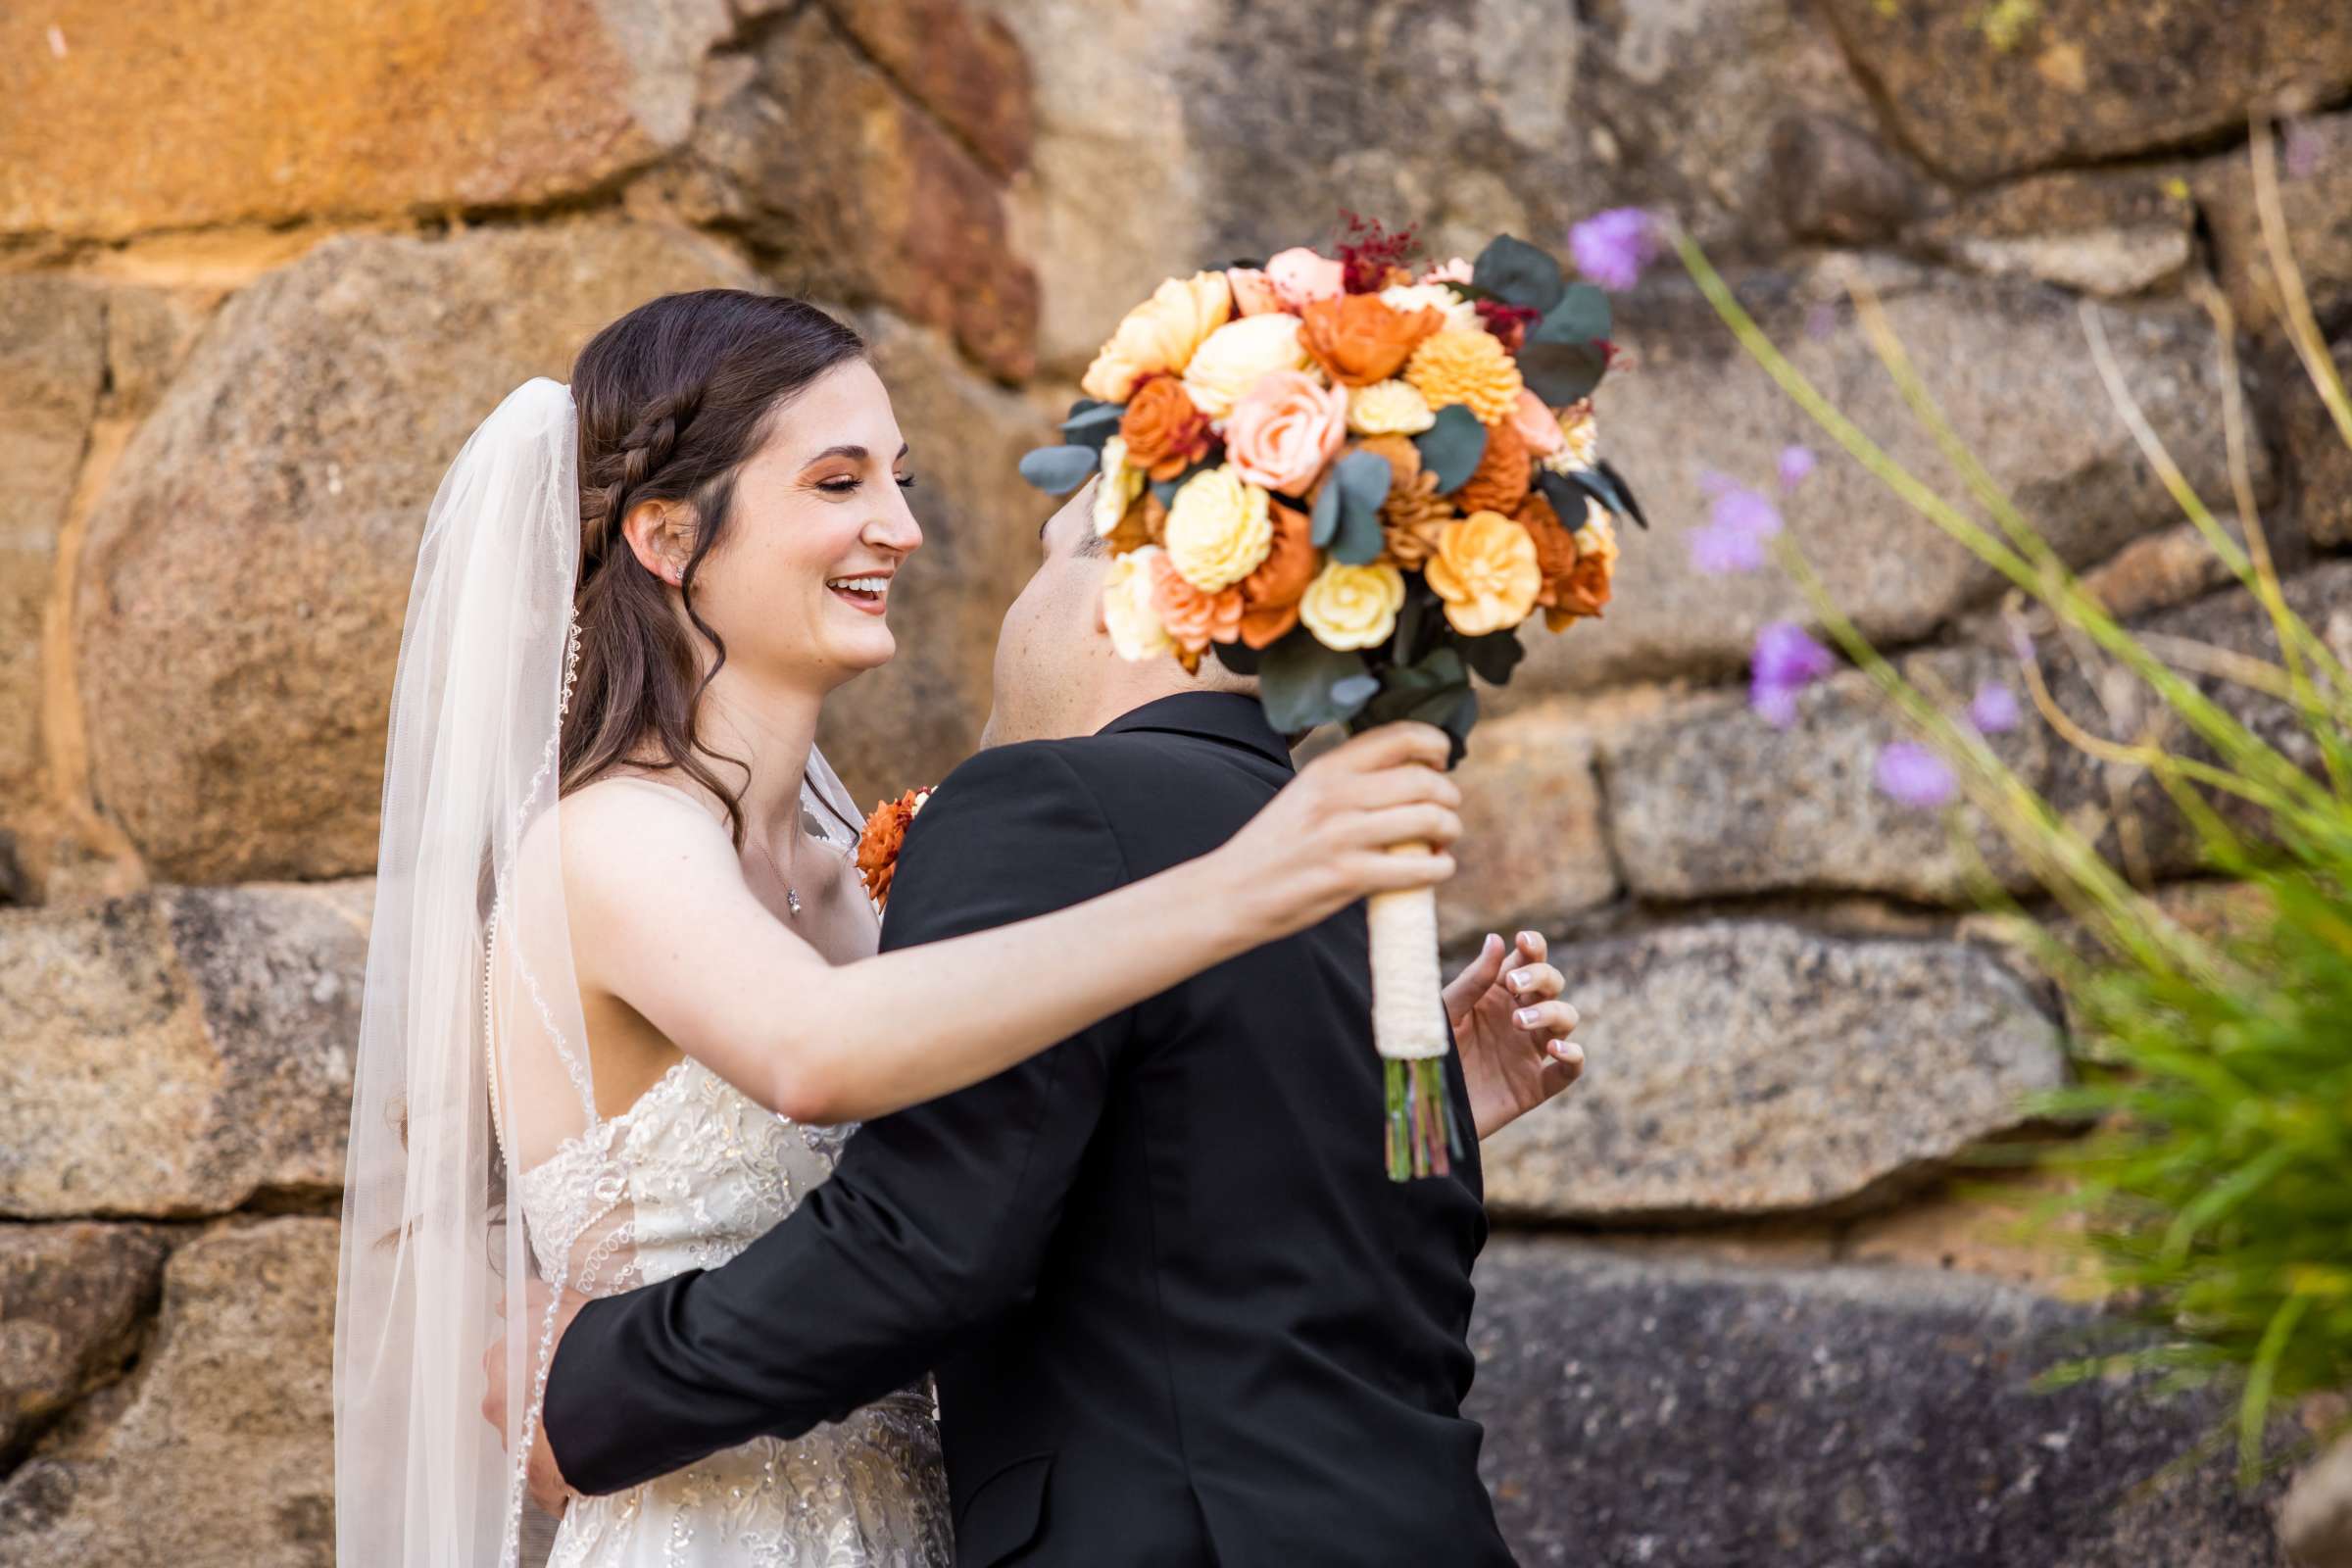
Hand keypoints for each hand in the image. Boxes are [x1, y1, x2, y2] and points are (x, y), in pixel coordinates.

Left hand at [481, 1278, 589, 1518]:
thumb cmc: (598, 1334)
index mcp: (502, 1359)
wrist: (624, 1376)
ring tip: (593, 1439)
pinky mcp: (540, 1478)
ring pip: (530, 1448)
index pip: (510, 1374)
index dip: (538, 1378)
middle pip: (516, 1413)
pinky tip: (589, 1477)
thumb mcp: (561, 1303)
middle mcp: (500, 1401)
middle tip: (580, 1406)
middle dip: (541, 1414)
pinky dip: (565, 1488)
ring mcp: (518, 1442)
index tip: (560, 1378)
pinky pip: (549, 1490)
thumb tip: (502, 1303)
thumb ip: (531, 1302)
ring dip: (553, 1446)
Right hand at [1224, 723, 1461, 939]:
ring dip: (1449, 830)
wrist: (1233, 891)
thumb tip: (1412, 771)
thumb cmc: (1277, 844)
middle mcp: (1337, 795)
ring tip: (1442, 840)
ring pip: (1429, 820)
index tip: (1440, 762)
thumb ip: (1350, 779)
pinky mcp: (1349, 876)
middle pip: (1423, 781)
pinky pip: (1418, 868)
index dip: (1435, 744)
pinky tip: (1434, 868)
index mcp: (1327, 768)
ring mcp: (1343, 835)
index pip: (1401, 736)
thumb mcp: (1305, 793)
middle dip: (1449, 796)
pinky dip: (1439, 868)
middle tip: (1446, 811)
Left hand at [1444, 930, 1582, 1139]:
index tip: (1523, 941)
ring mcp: (1530, 1051)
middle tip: (1513, 985)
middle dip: (1542, 977)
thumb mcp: (1445, 1014)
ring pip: (1566, 1019)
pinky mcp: (1535, 1086)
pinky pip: (1570, 1070)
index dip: (1534, 947)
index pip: (1527, 962)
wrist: (1421, 1106)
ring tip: (1519, 1022)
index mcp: (1496, 995)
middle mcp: (1518, 1018)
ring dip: (1552, 1013)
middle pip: (1553, 985)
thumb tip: (1497, 939)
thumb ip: (1473, 981)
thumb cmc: (1428, 1054)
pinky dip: (1573, 1056)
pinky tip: (1556, 1049)